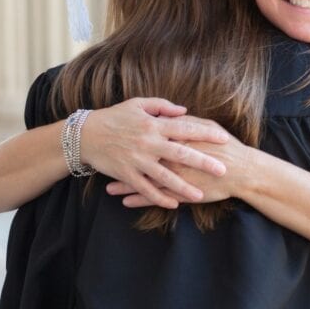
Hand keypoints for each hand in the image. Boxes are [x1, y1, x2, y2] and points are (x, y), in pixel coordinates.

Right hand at [79, 98, 231, 208]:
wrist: (85, 134)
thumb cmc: (114, 117)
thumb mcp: (138, 104)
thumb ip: (163, 107)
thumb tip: (185, 110)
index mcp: (154, 124)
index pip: (186, 128)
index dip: (206, 134)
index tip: (224, 138)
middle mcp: (148, 142)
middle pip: (181, 154)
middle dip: (203, 162)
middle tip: (223, 170)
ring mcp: (137, 160)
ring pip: (165, 176)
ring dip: (183, 187)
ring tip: (200, 195)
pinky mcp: (126, 174)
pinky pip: (146, 188)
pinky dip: (159, 197)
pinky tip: (173, 204)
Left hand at [105, 135, 253, 207]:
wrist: (241, 171)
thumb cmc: (227, 148)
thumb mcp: (209, 128)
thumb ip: (189, 122)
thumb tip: (174, 115)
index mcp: (178, 140)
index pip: (151, 136)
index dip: (134, 136)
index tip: (119, 136)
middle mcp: (172, 158)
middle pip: (141, 159)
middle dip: (122, 161)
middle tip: (106, 161)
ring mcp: (174, 176)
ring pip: (143, 181)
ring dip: (125, 185)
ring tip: (108, 188)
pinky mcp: (179, 192)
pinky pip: (155, 197)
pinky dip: (139, 200)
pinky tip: (126, 202)